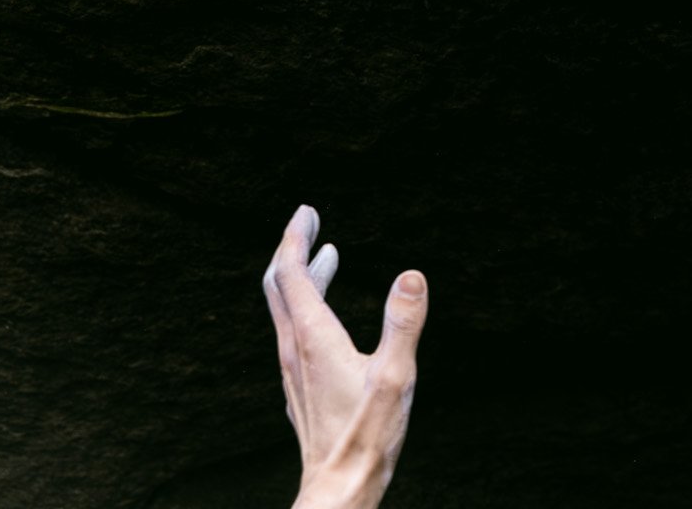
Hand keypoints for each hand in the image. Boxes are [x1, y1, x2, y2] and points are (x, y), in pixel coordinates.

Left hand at [263, 205, 427, 508]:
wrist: (337, 492)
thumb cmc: (366, 438)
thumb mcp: (395, 377)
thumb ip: (403, 324)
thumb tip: (412, 275)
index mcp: (313, 338)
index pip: (291, 273)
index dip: (296, 237)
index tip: (306, 211)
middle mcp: (294, 350)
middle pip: (279, 286)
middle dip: (293, 249)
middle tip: (309, 222)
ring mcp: (293, 372)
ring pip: (285, 310)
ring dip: (300, 277)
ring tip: (326, 256)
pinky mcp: (300, 390)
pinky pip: (293, 333)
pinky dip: (305, 306)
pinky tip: (325, 315)